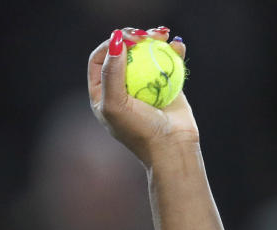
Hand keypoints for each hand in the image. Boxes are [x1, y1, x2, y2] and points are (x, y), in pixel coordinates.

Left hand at [88, 27, 197, 164]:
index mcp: (103, 93)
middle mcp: (122, 87)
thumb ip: (111, 73)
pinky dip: (173, 50)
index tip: (127, 39)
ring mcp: (144, 84)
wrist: (171, 147)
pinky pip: (168, 61)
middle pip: (123, 52)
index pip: (99, 59)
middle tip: (145, 35)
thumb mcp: (115, 105)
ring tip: (163, 35)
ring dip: (154, 39)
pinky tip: (177, 46)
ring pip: (146, 53)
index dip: (110, 44)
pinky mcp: (166, 84)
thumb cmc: (138, 131)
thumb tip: (115, 42)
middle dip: (133, 37)